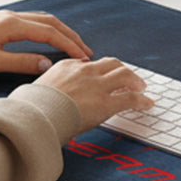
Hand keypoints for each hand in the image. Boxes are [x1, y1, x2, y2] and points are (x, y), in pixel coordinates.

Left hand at [0, 10, 92, 74]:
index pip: (49, 33)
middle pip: (51, 23)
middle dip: (71, 36)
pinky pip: (34, 22)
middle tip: (86, 52)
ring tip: (74, 46)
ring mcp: (8, 17)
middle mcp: (13, 17)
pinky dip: (49, 29)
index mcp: (12, 25)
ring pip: (43, 20)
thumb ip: (21, 62)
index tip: (82, 57)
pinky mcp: (4, 21)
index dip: (68, 45)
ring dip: (61, 31)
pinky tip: (52, 38)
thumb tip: (48, 64)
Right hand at [34, 57, 153, 132]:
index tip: (105, 77)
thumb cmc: (32, 108)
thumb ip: (50, 85)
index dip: (101, 71)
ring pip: (125, 75)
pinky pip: (131, 98)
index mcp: (67, 66)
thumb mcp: (37, 88)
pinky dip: (142, 100)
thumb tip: (49, 92)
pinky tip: (147, 104)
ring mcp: (97, 86)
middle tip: (129, 79)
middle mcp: (85, 72)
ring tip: (141, 88)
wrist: (36, 116)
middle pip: (112, 64)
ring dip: (136, 81)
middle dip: (123, 71)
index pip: (91, 64)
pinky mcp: (107, 103)